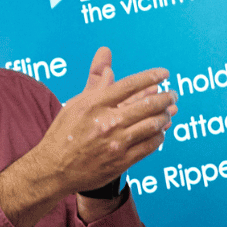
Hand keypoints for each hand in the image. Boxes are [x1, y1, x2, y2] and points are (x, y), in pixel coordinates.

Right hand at [0, 47, 174, 226]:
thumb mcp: (75, 104)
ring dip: (166, 115)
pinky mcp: (122, 161)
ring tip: (169, 111)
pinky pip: (150, 145)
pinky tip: (160, 130)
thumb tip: (106, 57)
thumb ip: (96, 82)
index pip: (129, 85)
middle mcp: (106, 122)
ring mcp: (116, 143)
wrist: (54, 169)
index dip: (150, 77)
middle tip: (173, 94)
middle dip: (166, 97)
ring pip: (153, 125)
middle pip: (147, 105)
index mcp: (93, 105)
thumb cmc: (63, 134)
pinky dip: (159, 135)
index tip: (164, 73)